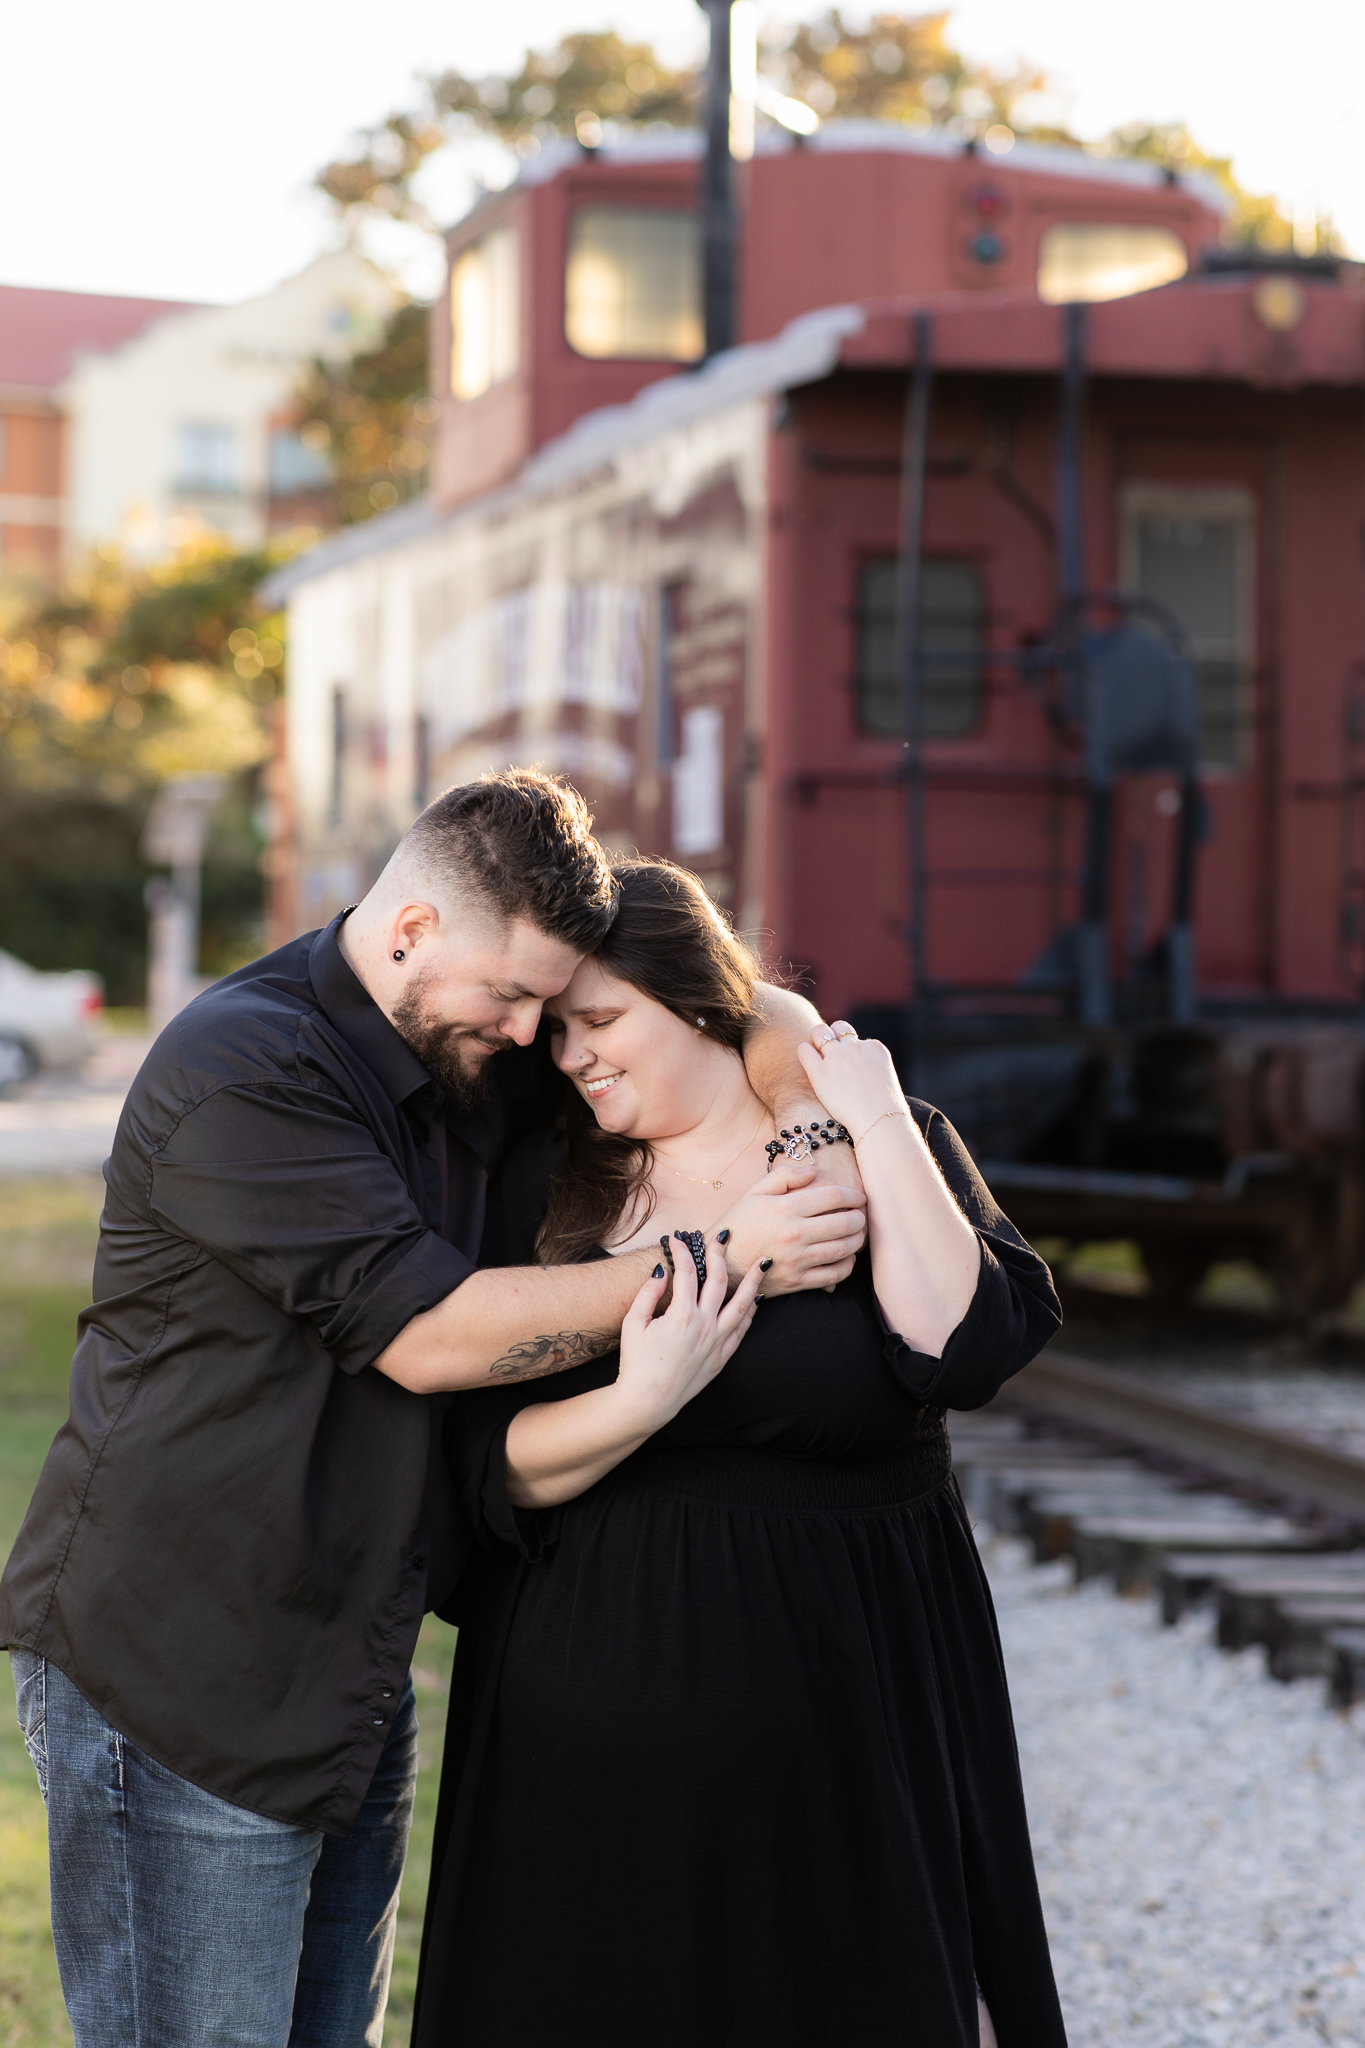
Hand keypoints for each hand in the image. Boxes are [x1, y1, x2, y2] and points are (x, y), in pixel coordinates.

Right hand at [615, 1234, 762, 1432]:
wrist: (648, 1401)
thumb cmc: (637, 1363)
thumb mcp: (633, 1324)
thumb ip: (648, 1294)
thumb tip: (662, 1271)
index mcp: (681, 1315)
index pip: (687, 1272)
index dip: (682, 1251)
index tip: (678, 1239)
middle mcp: (705, 1325)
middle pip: (719, 1281)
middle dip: (720, 1254)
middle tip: (722, 1238)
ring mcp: (717, 1342)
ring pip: (742, 1304)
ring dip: (753, 1281)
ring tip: (763, 1263)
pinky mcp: (722, 1357)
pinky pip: (742, 1329)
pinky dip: (751, 1311)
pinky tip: (755, 1299)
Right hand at [714, 1160, 866, 1294]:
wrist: (720, 1265)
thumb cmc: (738, 1224)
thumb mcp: (754, 1192)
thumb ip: (784, 1176)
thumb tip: (814, 1170)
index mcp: (784, 1208)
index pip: (833, 1196)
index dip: (852, 1195)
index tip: (858, 1197)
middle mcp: (793, 1234)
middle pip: (844, 1223)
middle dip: (859, 1217)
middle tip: (861, 1215)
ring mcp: (796, 1260)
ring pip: (843, 1249)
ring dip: (858, 1240)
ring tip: (858, 1234)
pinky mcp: (797, 1282)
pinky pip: (834, 1275)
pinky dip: (847, 1265)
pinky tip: (846, 1257)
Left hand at [796, 1021, 907, 1144]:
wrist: (878, 1122)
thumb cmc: (883, 1110)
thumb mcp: (883, 1078)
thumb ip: (869, 1066)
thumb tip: (853, 1069)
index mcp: (874, 1047)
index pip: (855, 1038)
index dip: (847, 1048)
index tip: (845, 1061)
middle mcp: (855, 1047)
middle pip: (837, 1027)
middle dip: (830, 1035)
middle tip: (825, 1050)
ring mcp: (837, 1057)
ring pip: (819, 1032)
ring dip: (815, 1038)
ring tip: (813, 1051)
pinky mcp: (819, 1072)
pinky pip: (804, 1050)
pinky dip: (804, 1052)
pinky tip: (806, 1061)